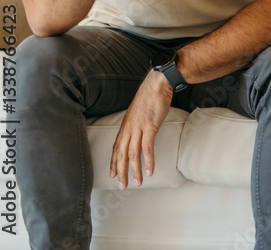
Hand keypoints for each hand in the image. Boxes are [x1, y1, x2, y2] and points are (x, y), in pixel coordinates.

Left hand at [110, 69, 172, 189]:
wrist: (157, 84)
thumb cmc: (150, 96)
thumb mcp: (140, 112)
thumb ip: (138, 123)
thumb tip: (142, 131)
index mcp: (125, 126)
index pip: (116, 148)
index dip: (113, 162)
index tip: (113, 174)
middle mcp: (128, 129)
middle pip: (121, 155)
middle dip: (121, 172)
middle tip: (122, 185)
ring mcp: (138, 128)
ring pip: (132, 155)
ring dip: (135, 170)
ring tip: (138, 182)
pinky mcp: (149, 127)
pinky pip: (147, 148)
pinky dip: (148, 161)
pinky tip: (150, 171)